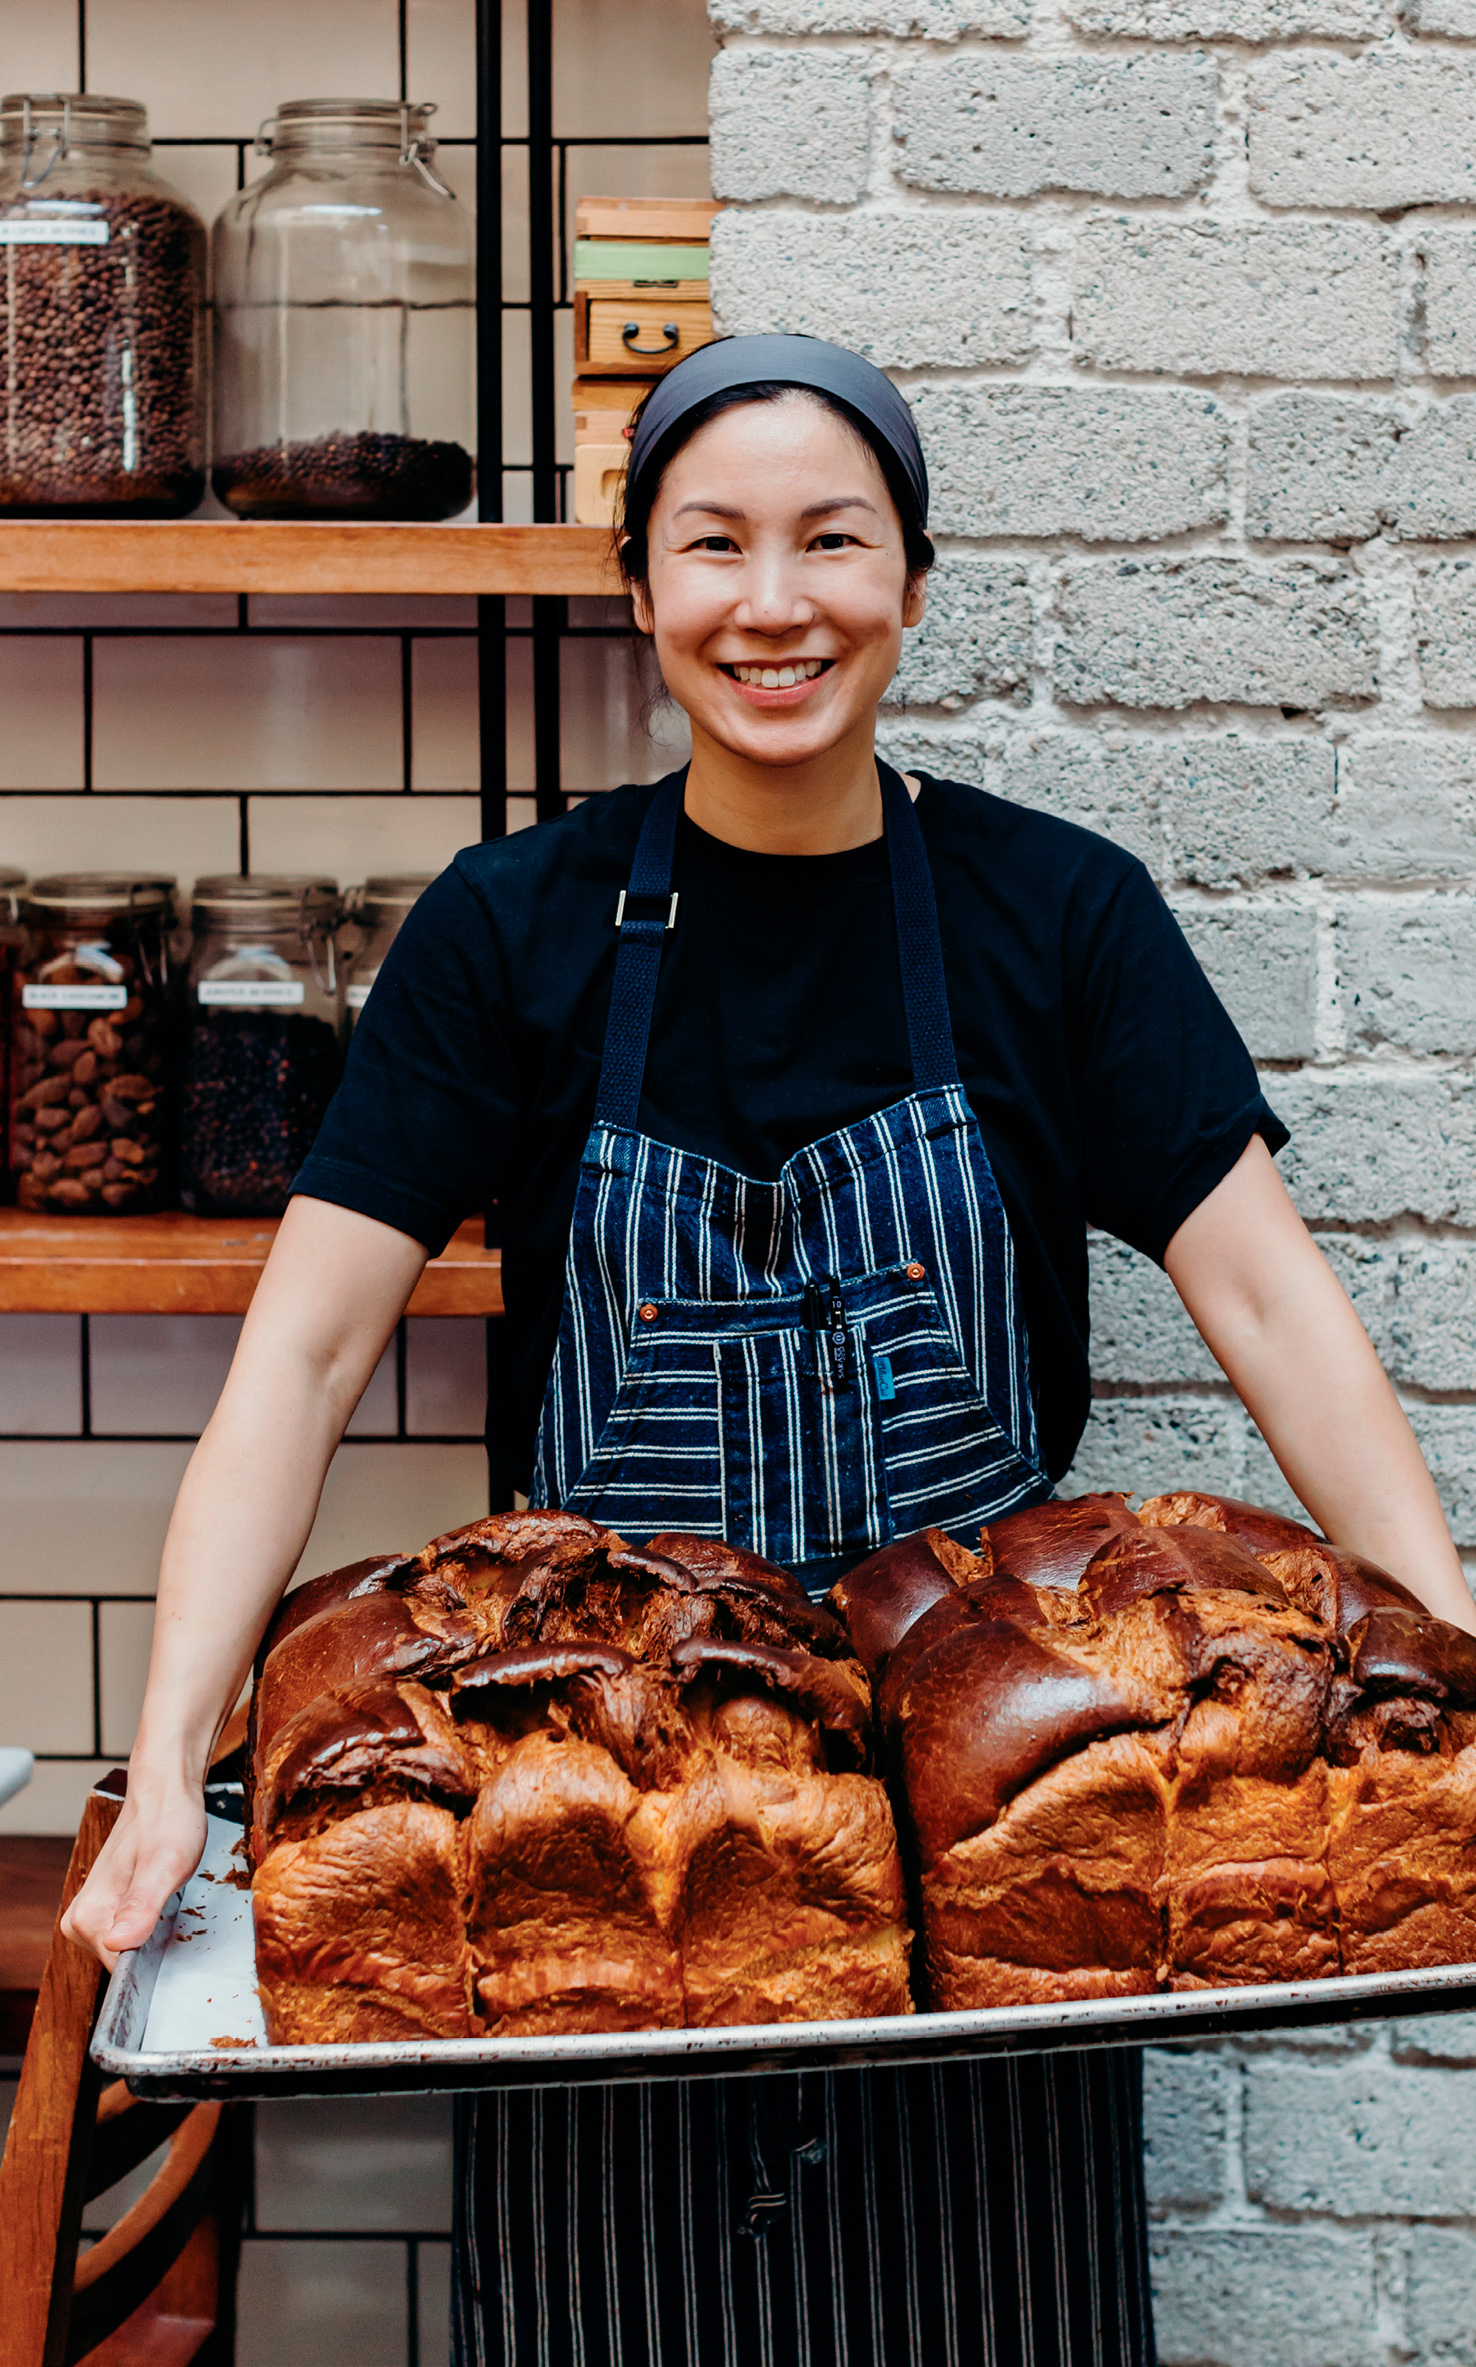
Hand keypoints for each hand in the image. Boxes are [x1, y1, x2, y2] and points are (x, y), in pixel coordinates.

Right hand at [61, 1777, 206, 1971]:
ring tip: (167, 1896)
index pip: (122, 1971)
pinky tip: (161, 1898)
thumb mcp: (165, 1864)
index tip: (169, 1924)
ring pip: (130, 1949)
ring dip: (155, 1929)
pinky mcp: (105, 1909)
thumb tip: (118, 1944)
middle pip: (125, 1962)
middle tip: (171, 1900)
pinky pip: (131, 1934)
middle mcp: (79, 1921)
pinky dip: (152, 1922)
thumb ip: (141, 1906)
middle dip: (156, 1942)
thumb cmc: (168, 1824)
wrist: (165, 1794)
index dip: (154, 1956)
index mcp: (87, 1917)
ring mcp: (91, 1915)